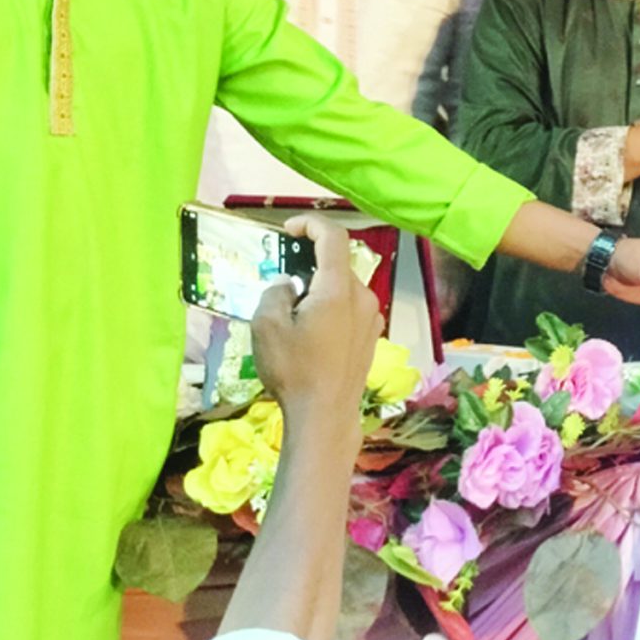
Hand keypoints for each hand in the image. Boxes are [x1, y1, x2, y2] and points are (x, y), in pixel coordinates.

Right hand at [249, 215, 383, 422]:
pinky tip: (311, 331)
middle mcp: (363, 297)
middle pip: (337, 264)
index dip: (311, 224)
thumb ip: (275, 292)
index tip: (288, 230)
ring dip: (319, 288)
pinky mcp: (372, 336)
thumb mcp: (267, 326)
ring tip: (292, 313)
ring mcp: (372, 317)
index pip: (334, 237)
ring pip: (343, 287)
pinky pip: (350, 307)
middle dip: (308, 264)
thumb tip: (288, 284)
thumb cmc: (294, 369)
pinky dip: (330, 305)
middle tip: (280, 282)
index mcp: (338, 289)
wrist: (325, 415)